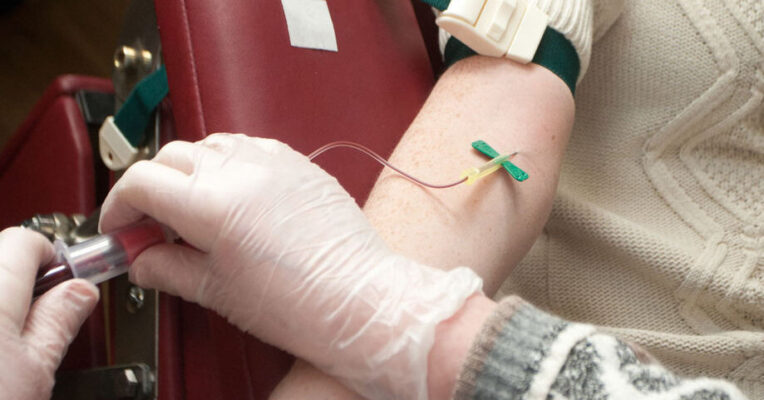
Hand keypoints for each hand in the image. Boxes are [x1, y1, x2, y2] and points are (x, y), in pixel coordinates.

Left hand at [0, 227, 98, 399]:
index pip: (28, 239)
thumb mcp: (34, 371)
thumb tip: (79, 292)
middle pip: (0, 256)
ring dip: (3, 300)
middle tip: (38, 321)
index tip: (67, 281)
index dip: (55, 260)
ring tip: (6, 345)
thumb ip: (59, 320)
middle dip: (24, 282)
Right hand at [99, 133, 481, 399]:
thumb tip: (143, 259)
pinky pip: (247, 146)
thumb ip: (167, 268)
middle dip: (150, 188)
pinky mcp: (298, 162)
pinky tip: (232, 195)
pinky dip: (228, 164)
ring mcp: (273, 161)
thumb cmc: (302, 304)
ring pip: (208, 145)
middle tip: (152, 225)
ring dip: (188, 171)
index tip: (122, 227)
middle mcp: (241, 170)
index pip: (141, 182)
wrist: (359, 300)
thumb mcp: (217, 292)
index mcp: (212, 204)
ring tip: (193, 210)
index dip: (120, 206)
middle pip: (169, 158)